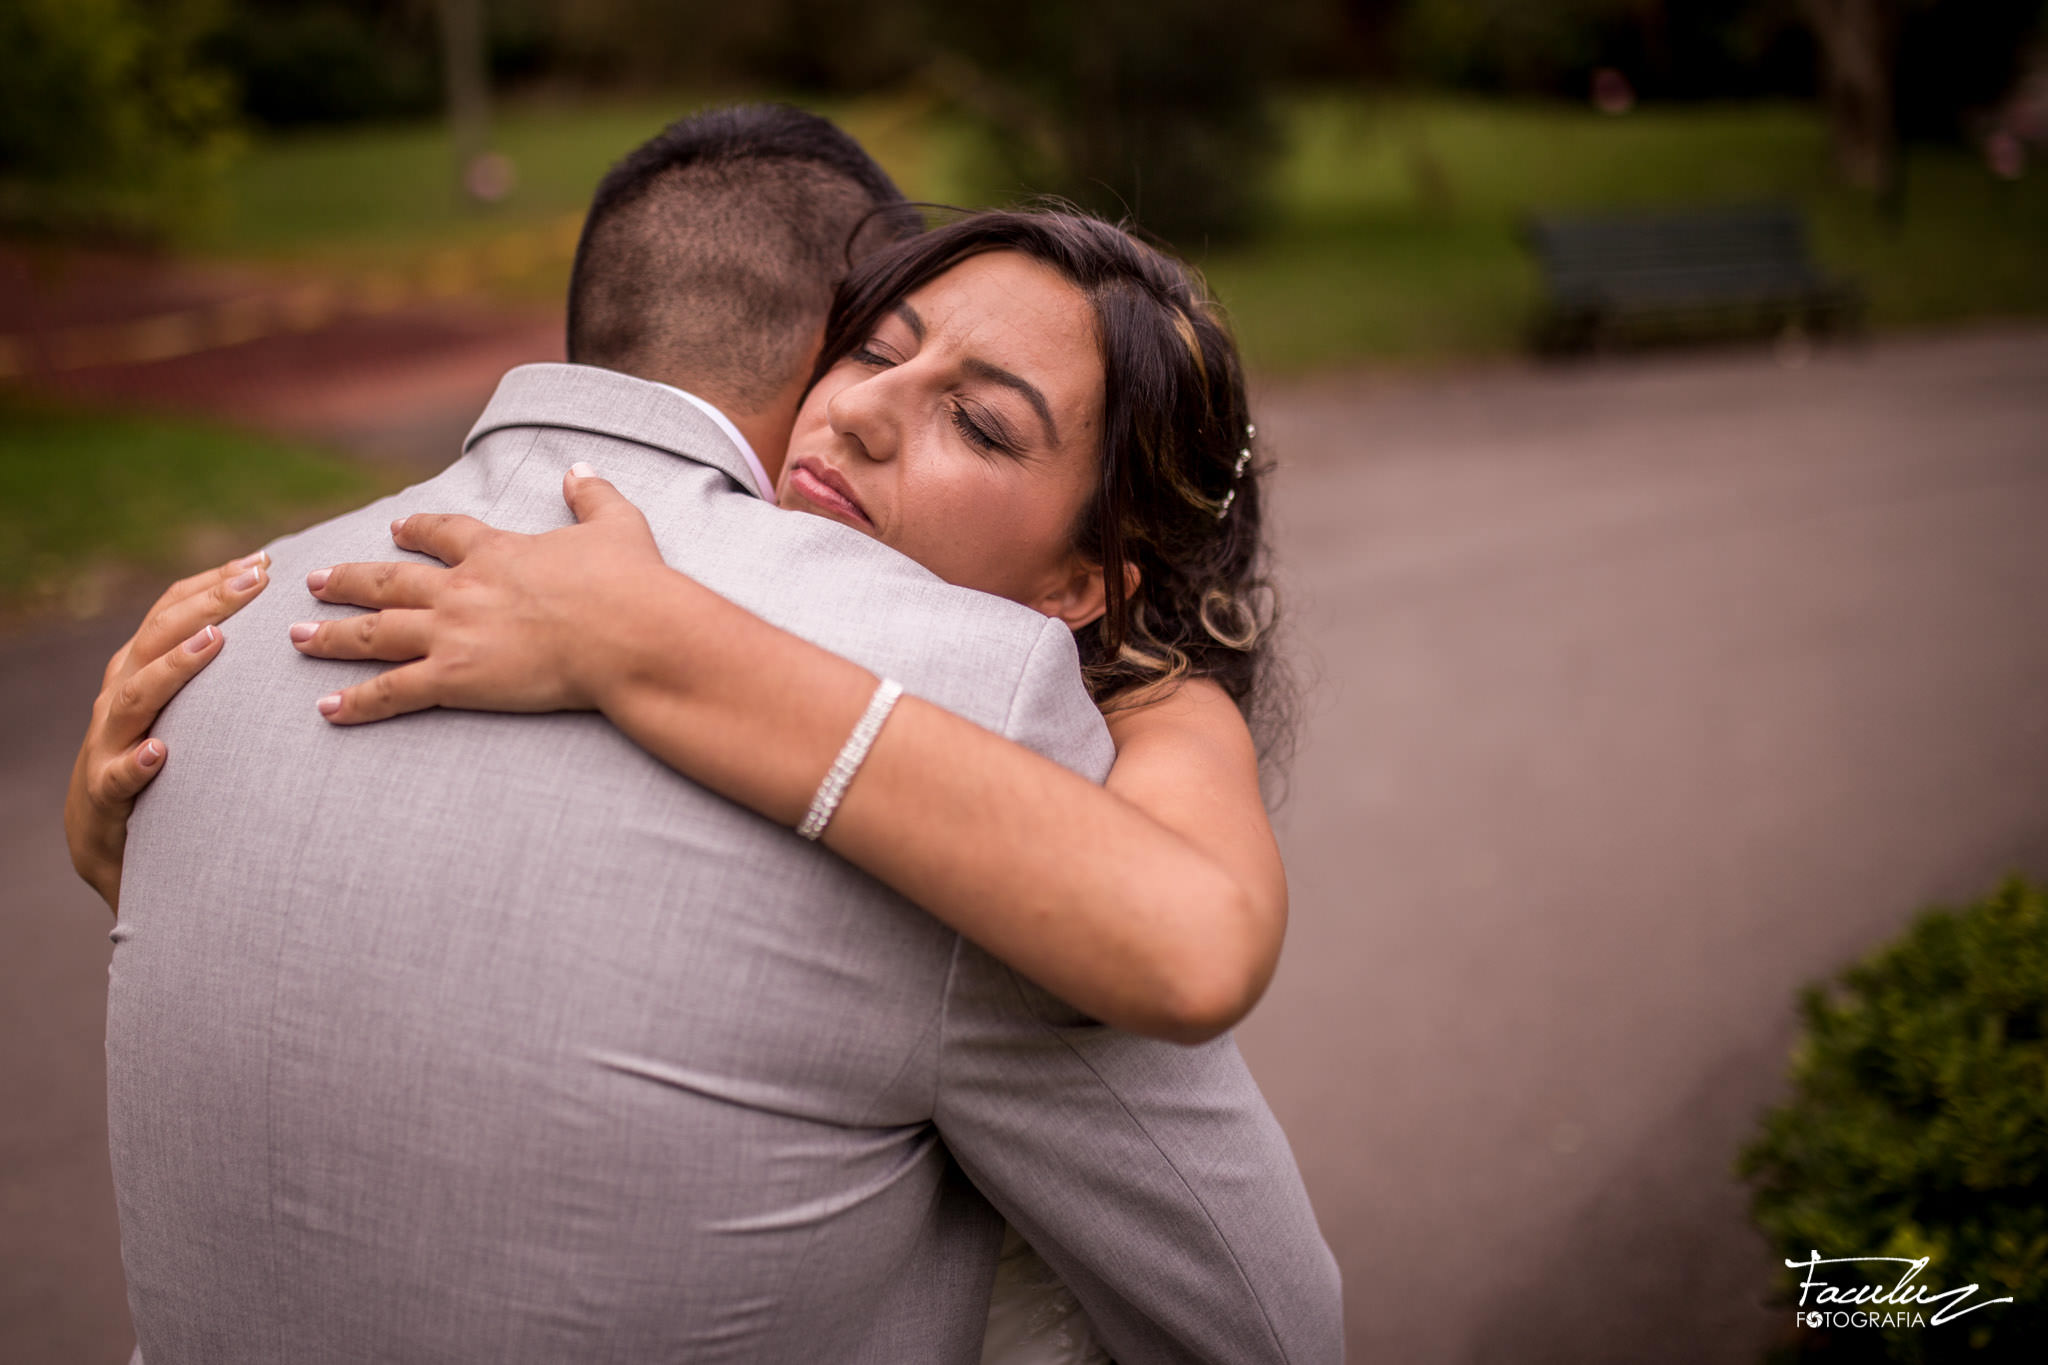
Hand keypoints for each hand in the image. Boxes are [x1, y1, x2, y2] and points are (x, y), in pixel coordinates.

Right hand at [65, 551, 271, 912]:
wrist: (108, 840)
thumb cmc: (163, 762)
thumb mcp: (189, 709)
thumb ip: (223, 672)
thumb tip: (290, 626)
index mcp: (141, 668)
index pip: (171, 610)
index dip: (213, 583)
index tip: (266, 563)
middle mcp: (121, 694)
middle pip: (157, 636)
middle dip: (206, 604)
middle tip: (255, 582)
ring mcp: (108, 741)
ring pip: (135, 694)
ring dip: (174, 666)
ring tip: (213, 642)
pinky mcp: (104, 792)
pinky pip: (117, 776)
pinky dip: (137, 761)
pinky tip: (159, 752)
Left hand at [295, 464, 667, 723]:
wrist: (628, 634)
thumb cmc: (629, 584)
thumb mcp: (617, 526)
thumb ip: (592, 496)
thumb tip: (577, 468)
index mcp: (497, 551)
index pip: (443, 533)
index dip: (417, 530)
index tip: (397, 530)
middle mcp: (462, 588)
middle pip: (389, 581)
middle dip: (349, 580)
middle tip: (316, 580)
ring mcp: (452, 633)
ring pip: (374, 632)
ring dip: (332, 635)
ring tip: (298, 636)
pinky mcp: (456, 677)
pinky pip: (394, 691)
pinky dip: (358, 702)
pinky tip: (327, 710)